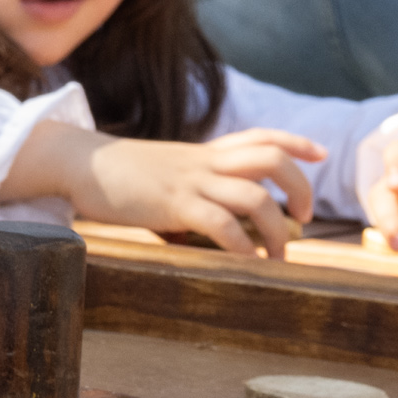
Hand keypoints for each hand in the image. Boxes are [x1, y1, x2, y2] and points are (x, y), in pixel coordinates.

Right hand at [12, 123, 323, 256]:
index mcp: (202, 153)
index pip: (261, 136)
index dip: (296, 143)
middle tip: (303, 217)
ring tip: (277, 255)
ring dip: (277, 229)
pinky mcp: (173, 205)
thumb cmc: (114, 174)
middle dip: (299, 188)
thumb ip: (190, 187)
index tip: (321, 154)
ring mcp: (190, 182)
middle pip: (271, 160)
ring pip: (255, 196)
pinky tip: (245, 260)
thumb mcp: (162, 171)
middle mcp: (203, 163)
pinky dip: (241, 245)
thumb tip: (208, 223)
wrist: (76, 162)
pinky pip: (221, 224)